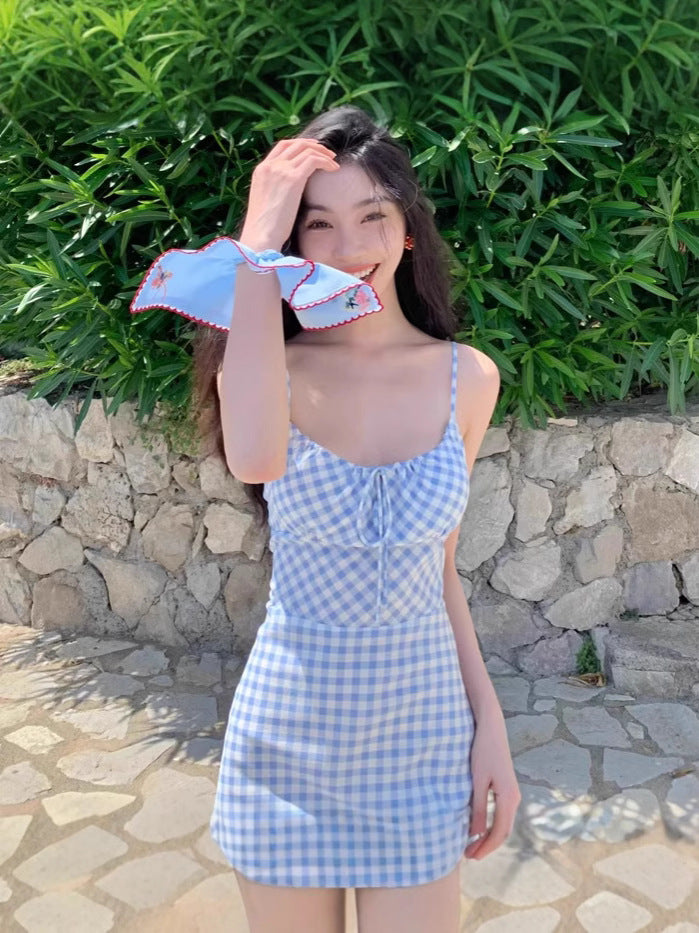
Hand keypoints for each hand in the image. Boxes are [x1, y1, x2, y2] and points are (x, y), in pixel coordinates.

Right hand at [240, 138, 339, 252]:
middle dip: (314, 145)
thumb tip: (291, 188)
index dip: (300, 144)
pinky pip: (314, 160)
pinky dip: (326, 161)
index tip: (313, 149)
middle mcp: (270, 165)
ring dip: (323, 153)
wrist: (260, 235)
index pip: (282, 146)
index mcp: (261, 170)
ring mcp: (281, 170)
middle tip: (328, 153)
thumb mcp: (266, 200)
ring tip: (334, 162)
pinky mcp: (293, 179)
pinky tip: (334, 169)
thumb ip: (275, 187)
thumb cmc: (264, 227)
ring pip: (307, 150)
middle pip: (296, 144)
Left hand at [464, 711, 520, 859]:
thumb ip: (477, 808)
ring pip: (503, 823)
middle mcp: (514, 798)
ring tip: (471, 844)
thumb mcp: (477, 781)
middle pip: (503, 831)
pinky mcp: (507, 787)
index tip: (470, 856)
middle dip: (487, 846)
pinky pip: (501, 813)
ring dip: (489, 836)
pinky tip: (478, 826)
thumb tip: (474, 834)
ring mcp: (512, 793)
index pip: (498, 833)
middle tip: (468, 855)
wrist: (491, 727)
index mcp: (508, 798)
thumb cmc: (482, 751)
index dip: (485, 847)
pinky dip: (491, 825)